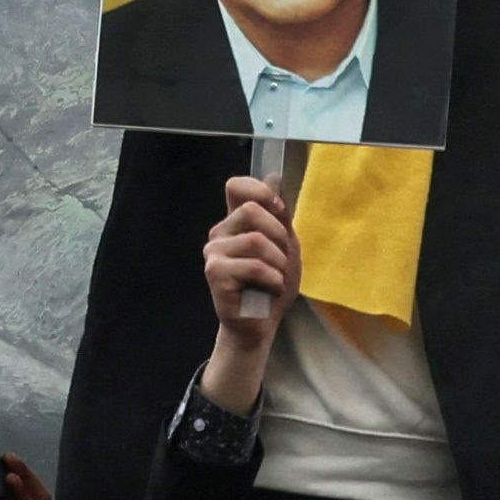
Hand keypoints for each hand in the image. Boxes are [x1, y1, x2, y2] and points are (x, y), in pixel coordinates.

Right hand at [199, 175, 299, 400]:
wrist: (262, 323)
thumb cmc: (272, 284)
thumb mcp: (285, 245)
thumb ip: (279, 215)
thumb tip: (274, 176)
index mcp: (235, 222)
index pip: (236, 186)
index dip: (260, 191)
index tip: (280, 211)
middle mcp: (220, 233)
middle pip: (251, 209)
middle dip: (278, 235)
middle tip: (281, 260)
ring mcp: (214, 252)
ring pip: (256, 239)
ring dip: (279, 262)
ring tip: (276, 278)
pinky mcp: (215, 273)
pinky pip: (254, 266)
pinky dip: (273, 279)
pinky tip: (270, 289)